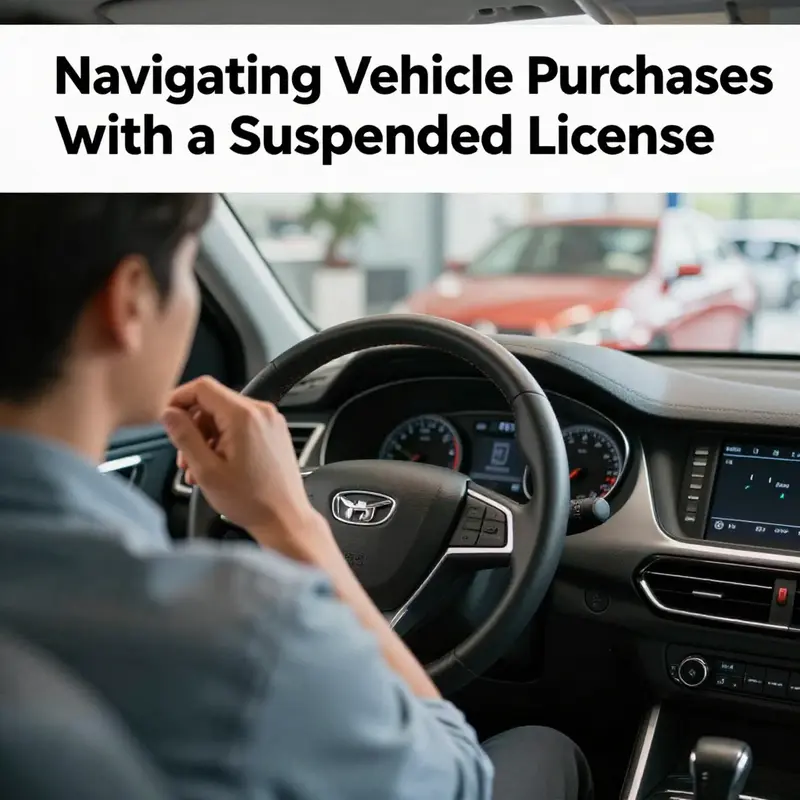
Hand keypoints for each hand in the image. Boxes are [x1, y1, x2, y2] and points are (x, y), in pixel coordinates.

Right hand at [161, 376, 323, 551]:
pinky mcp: (273, 432)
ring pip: (225, 416)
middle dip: (192, 426)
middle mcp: (261, 412)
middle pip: (213, 402)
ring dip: (206, 437)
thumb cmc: (252, 500)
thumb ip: (184, 437)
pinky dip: (224, 440)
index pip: (202, 387)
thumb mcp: (206, 470)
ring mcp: (270, 421)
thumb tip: (168, 414)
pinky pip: (241, 426)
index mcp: (243, 416)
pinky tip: (218, 465)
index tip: (167, 417)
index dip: (178, 399)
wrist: (284, 518)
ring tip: (200, 467)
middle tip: (185, 455)